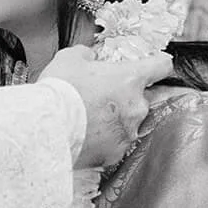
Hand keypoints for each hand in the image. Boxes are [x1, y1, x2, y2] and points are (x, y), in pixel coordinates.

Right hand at [42, 47, 175, 168]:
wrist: (47, 127)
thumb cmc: (60, 91)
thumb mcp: (70, 58)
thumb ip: (86, 54)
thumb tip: (89, 56)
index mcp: (130, 79)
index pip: (161, 66)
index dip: (158, 63)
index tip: (156, 65)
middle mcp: (136, 107)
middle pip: (143, 98)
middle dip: (126, 97)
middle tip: (102, 96)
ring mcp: (128, 132)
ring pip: (128, 123)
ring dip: (114, 120)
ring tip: (88, 119)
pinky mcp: (116, 153)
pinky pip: (115, 144)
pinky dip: (104, 140)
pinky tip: (85, 135)